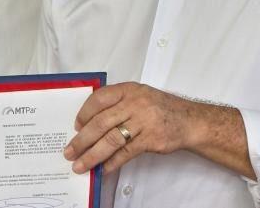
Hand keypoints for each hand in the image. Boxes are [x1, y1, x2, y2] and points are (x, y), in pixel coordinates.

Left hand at [64, 83, 198, 174]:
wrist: (189, 120)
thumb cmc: (161, 109)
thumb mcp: (140, 96)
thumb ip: (118, 104)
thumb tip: (90, 124)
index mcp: (129, 90)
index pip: (99, 98)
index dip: (84, 113)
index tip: (76, 127)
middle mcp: (135, 103)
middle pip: (101, 122)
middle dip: (82, 140)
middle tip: (70, 151)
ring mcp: (144, 121)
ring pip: (111, 139)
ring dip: (93, 155)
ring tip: (81, 165)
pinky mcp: (151, 139)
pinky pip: (126, 152)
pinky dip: (112, 162)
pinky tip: (104, 168)